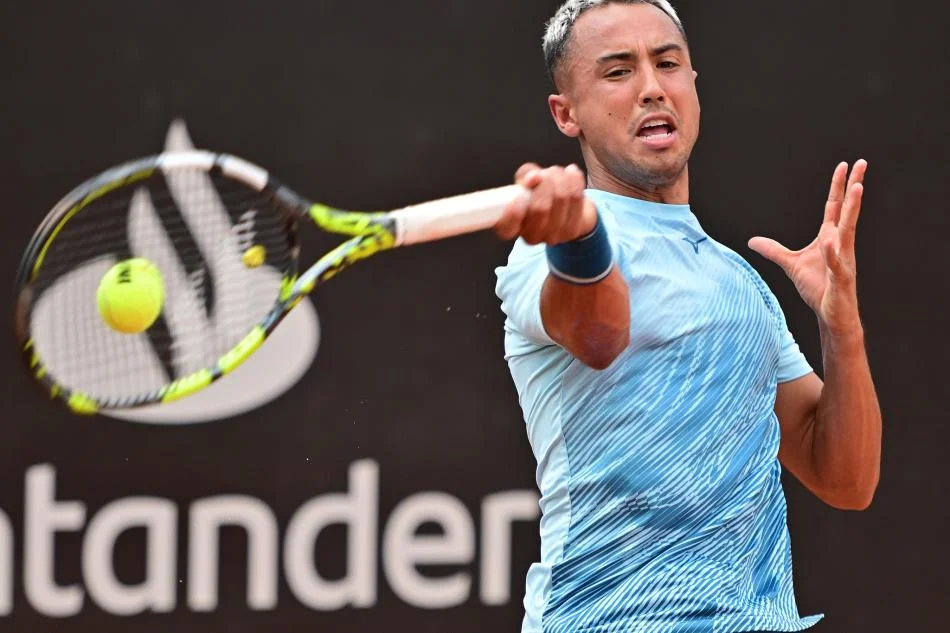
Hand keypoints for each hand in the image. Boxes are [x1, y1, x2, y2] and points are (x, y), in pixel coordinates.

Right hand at [494, 162, 597, 244]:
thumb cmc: (538, 194)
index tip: (520, 195)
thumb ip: (524, 176)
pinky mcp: (572, 231)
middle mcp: (530, 236)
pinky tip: (571, 172)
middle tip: (543, 173)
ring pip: (560, 199)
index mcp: (511, 227)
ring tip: (556, 171)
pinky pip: (576, 198)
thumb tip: (533, 177)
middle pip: (540, 208)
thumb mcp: (523, 182)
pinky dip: (574, 179)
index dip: (514, 213)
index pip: (507, 228)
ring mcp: (552, 236)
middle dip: (544, 182)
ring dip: (559, 177)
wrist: (565, 208)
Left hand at [748, 160, 867, 336]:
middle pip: (847, 211)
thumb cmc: (818, 288)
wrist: (832, 315)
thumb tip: (752, 241)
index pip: (834, 207)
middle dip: (853, 187)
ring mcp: (843, 260)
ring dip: (853, 210)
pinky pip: (837, 264)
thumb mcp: (791, 265)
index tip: (845, 165)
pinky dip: (832, 254)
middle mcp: (840, 244)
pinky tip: (829, 242)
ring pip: (848, 231)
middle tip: (861, 163)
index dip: (838, 186)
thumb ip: (774, 251)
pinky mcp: (841, 279)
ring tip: (857, 188)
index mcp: (830, 238)